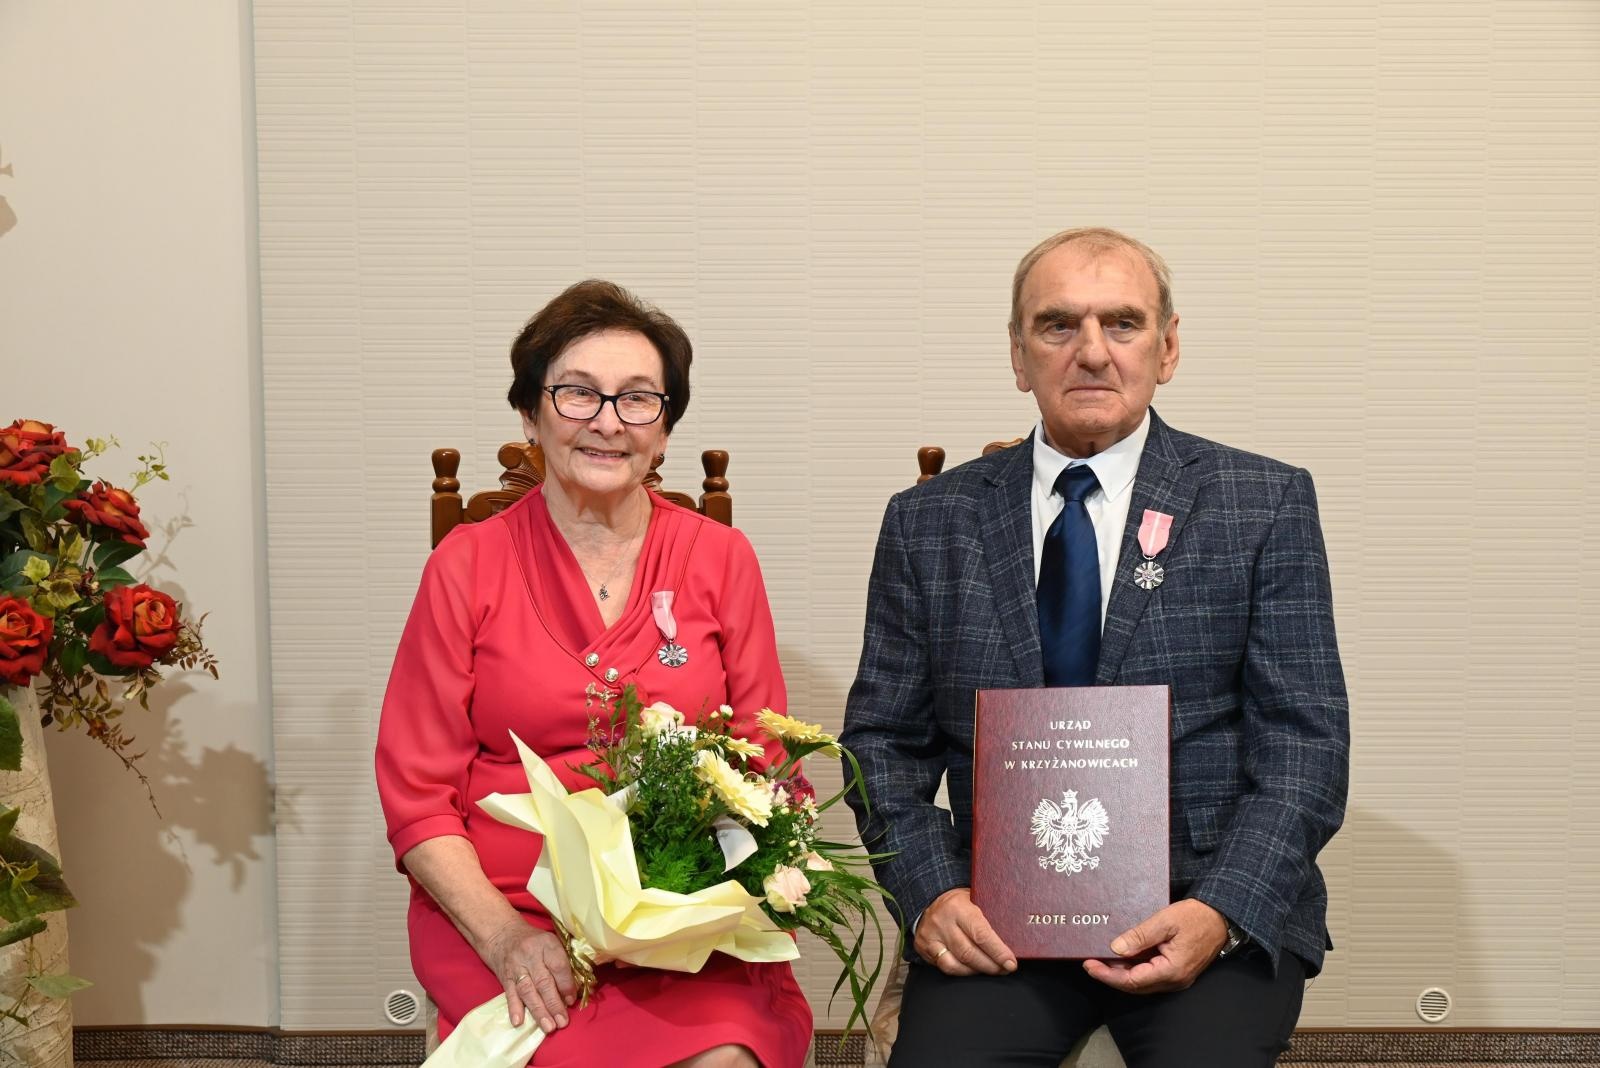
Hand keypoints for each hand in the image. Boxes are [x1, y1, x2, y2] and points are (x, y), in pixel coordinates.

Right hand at [480, 918, 577, 1031]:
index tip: (571, 1001)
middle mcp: (530, 955)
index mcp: (546, 944)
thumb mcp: (550, 943)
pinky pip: (510, 994)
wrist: (501, 933)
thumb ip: (562, 963)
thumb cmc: (532, 941)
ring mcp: (515, 967)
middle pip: (544, 982)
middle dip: (554, 1004)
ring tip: (548, 1026)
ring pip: (528, 991)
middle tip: (563, 1022)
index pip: (558, 965)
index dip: (566, 985)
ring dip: (539, 1011)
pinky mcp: (504, 977)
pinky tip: (519, 1022)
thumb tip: (574, 991)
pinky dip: (514, 1008)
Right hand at [914, 887, 1017, 975]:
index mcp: (958, 907)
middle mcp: (942, 922)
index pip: (981, 935)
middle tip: (1005, 969)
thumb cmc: (959, 901)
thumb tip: (1013, 936)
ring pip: (957, 964)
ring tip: (992, 970)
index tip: (1011, 963)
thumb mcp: (975, 899)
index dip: (998, 952)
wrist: (929, 898)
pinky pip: (945, 967)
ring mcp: (931, 937)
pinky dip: (962, 972)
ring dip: (978, 971)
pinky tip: (973, 970)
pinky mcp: (924, 948)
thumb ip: (990, 915)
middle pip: (970, 953)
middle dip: (991, 965)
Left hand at [1082, 898, 1228, 993]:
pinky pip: (1150, 975)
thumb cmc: (1195, 917)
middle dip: (1110, 976)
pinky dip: (1133, 968)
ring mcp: (1176, 978)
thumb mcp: (1165, 921)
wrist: (1220, 917)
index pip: (1132, 980)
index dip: (1108, 975)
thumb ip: (1140, 936)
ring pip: (1142, 982)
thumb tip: (1116, 949)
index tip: (1089, 965)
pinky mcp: (1176, 972)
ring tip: (1100, 959)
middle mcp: (1174, 980)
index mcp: (1171, 970)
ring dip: (1121, 973)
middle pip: (1135, 985)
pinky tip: (1121, 957)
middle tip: (1089, 963)